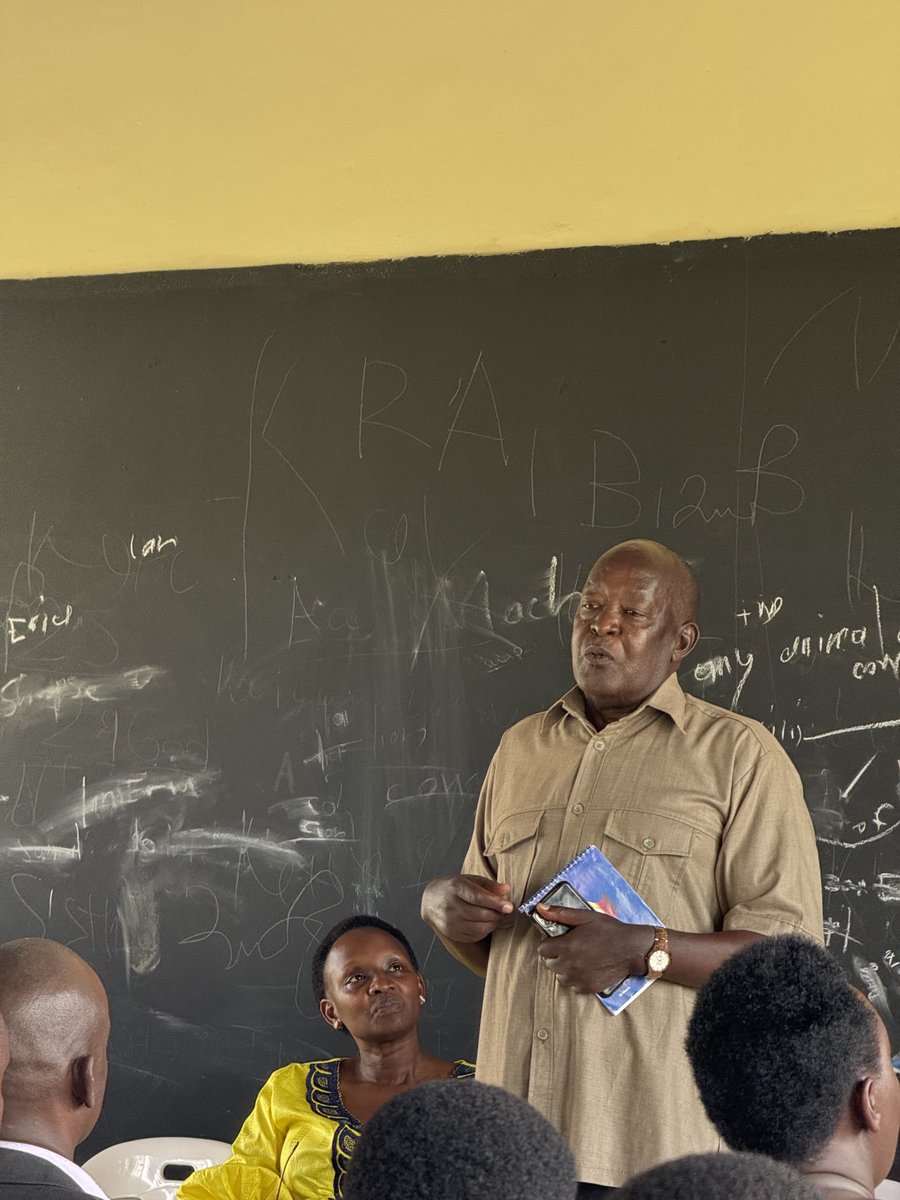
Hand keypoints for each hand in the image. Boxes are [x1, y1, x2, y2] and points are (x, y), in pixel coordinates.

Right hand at [421, 874, 514, 943]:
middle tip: (504, 910)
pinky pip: (474, 936)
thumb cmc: (454, 888)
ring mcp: (450, 922)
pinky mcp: (451, 933)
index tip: (509, 906)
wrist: (431, 900)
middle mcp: (451, 906)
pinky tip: (484, 922)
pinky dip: (484, 931)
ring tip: (494, 916)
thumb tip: (507, 890)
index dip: (495, 903)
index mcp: (456, 888)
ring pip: (479, 928)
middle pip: (481, 914)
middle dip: (497, 914)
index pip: (478, 897)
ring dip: (492, 923)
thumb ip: (489, 885)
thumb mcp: (470, 880)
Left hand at [535, 904, 653, 993]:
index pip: (543, 950)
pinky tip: (587, 969)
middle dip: (556, 955)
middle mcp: (570, 965)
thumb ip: (560, 914)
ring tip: (579, 959)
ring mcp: (579, 979)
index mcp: (567, 946)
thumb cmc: (609, 930)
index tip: (559, 940)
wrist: (631, 949)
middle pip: (550, 964)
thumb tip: (539, 908)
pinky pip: (573, 986)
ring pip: (560, 976)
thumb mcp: (585, 917)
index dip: (550, 943)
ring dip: (565, 968)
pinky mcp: (588, 988)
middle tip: (571, 948)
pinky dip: (577, 979)